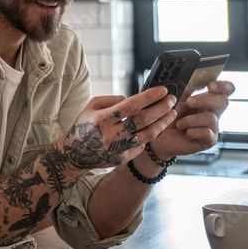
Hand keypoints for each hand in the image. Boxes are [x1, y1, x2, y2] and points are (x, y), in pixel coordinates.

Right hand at [59, 86, 176, 171]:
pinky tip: (157, 125)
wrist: (75, 153)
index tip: (163, 90)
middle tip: (172, 99)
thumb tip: (134, 99)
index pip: (131, 105)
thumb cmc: (85, 124)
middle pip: (143, 120)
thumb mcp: (92, 106)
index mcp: (102, 118)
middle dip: (161, 108)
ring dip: (163, 122)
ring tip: (172, 113)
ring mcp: (118, 148)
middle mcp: (111, 134)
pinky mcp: (123, 158)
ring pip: (148, 134)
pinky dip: (151, 133)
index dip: (149, 97)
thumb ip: (113, 100)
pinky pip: (142, 144)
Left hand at [149, 80, 234, 160]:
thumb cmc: (169, 116)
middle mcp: (213, 112)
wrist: (159, 136)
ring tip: (180, 123)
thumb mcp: (176, 98)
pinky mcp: (209, 140)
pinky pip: (206, 132)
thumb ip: (187, 89)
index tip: (210, 85)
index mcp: (207, 99)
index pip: (226, 89)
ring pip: (211, 118)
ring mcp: (212, 127)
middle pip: (224, 101)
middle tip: (189, 102)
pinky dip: (192, 132)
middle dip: (205, 100)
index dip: (223, 86)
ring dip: (191, 120)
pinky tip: (185, 133)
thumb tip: (194, 79)